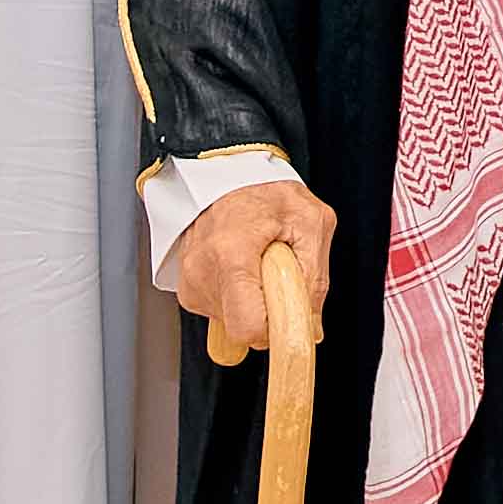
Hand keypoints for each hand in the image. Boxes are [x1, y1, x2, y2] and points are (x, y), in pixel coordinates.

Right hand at [174, 175, 335, 365]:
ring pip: (232, 323)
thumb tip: (310, 326)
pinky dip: (237, 297)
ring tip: (257, 263)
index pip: (247, 328)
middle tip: (275, 273)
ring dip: (253, 302)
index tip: (289, 316)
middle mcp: (202, 271)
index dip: (274, 331)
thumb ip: (315, 277)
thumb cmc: (267, 191)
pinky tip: (241, 268)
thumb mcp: (311, 222)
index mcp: (231, 254)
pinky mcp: (187, 289)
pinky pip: (220, 312)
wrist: (229, 173)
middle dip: (267, 310)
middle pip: (242, 329)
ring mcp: (190, 281)